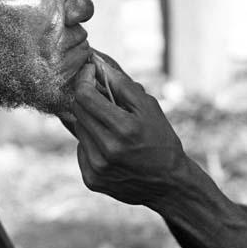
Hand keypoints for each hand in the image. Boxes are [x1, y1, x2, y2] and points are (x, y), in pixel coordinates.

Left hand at [70, 60, 188, 207]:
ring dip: (90, 120)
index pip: (85, 96)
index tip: (89, 70)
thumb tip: (99, 64)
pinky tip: (109, 146)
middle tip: (102, 96)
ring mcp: (97, 167)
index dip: (84, 78)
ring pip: (78, 128)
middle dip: (87, 97)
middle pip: (78, 110)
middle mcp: (107, 150)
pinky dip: (91, 141)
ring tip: (111, 125)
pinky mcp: (91, 179)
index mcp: (124, 128)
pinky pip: (80, 148)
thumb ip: (123, 85)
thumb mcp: (149, 107)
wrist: (168, 183)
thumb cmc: (160, 139)